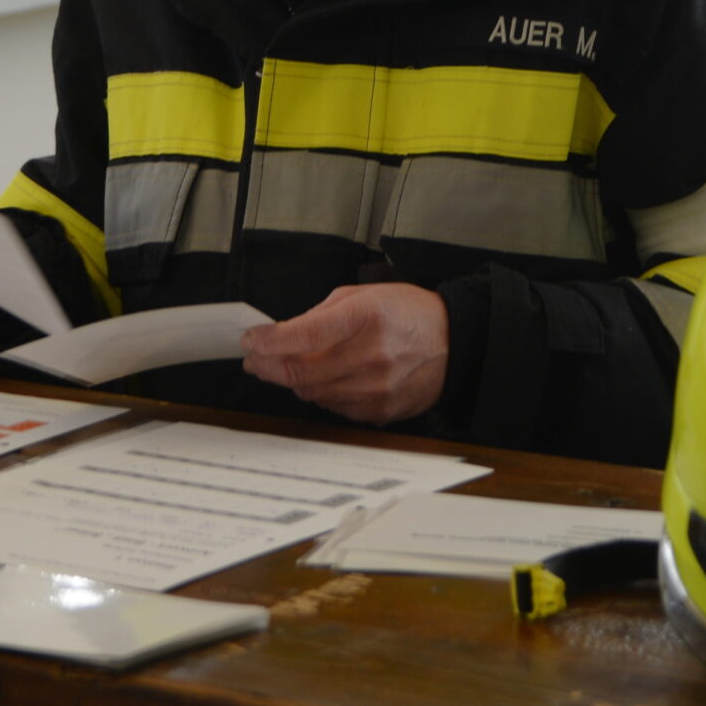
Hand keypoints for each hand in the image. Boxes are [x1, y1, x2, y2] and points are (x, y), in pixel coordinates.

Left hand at [240, 283, 448, 424]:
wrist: (454, 344)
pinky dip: (320, 394)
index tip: (251, 341)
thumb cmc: (407, 313)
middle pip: (301, 371)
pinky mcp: (380, 410)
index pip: (302, 335)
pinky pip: (333, 407)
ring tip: (286, 367)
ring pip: (313, 392)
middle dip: (269, 365)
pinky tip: (322, 380)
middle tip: (256, 359)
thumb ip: (321, 314)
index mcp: (365, 317)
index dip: (269, 341)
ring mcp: (376, 387)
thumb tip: (284, 334)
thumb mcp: (364, 295)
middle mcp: (371, 355)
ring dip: (292, 381)